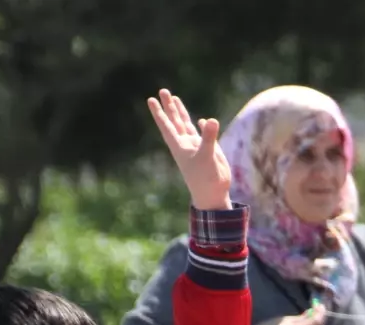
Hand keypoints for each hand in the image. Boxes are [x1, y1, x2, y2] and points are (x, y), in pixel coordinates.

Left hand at [148, 89, 231, 211]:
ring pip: (186, 125)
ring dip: (181, 112)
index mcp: (180, 146)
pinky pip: (203, 134)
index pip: (167, 125)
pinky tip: (202, 120)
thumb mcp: (206, 157)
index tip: (151, 100)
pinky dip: (202, 127)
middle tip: (163, 91)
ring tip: (175, 98)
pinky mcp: (209, 150)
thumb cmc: (205, 178)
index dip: (159, 113)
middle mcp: (186, 144)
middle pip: (175, 121)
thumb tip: (210, 120)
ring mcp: (197, 146)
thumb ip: (208, 138)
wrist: (213, 193)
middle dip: (169, 107)